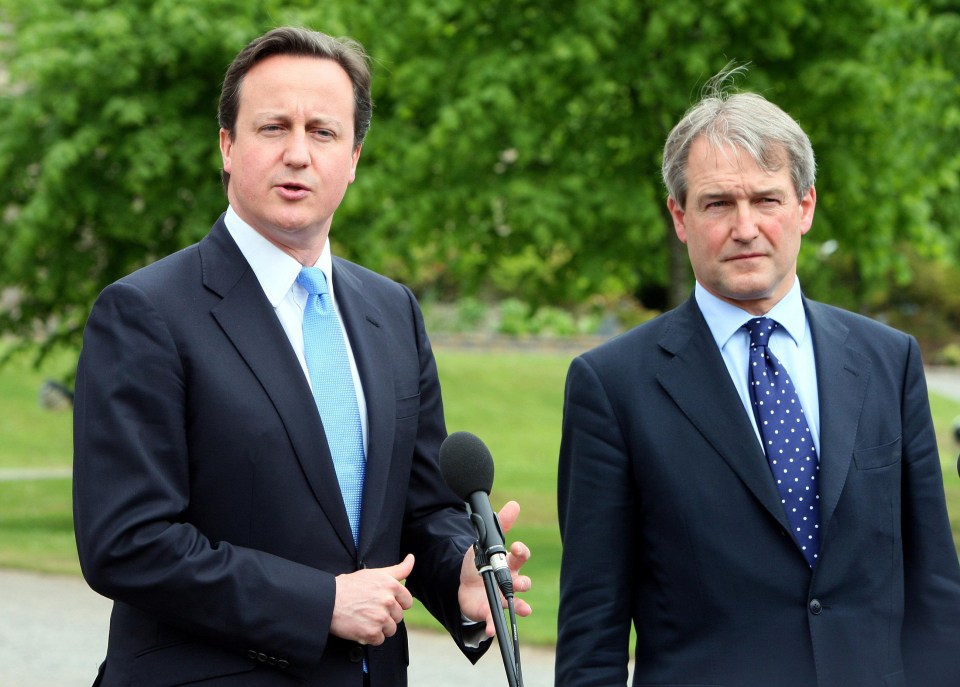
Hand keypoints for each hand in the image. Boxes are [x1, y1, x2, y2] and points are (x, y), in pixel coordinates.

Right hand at [331, 553, 414, 644]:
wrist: (328, 601)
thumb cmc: (349, 586)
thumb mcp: (375, 573)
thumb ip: (398, 569)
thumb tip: (411, 559)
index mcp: (391, 585)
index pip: (407, 602)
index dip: (396, 603)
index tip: (383, 602)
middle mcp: (388, 601)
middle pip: (398, 617)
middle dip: (387, 615)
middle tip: (370, 609)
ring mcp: (381, 618)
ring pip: (391, 629)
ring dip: (380, 627)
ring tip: (365, 618)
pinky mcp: (372, 633)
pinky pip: (380, 640)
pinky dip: (371, 637)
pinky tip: (361, 626)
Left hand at [457, 500, 531, 636]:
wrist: (462, 585)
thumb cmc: (480, 563)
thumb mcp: (486, 544)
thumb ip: (501, 525)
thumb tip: (515, 505)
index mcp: (509, 563)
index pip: (522, 556)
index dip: (521, 552)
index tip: (516, 547)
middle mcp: (509, 581)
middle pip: (523, 582)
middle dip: (523, 583)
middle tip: (518, 582)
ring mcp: (502, 598)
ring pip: (516, 603)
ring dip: (520, 607)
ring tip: (523, 609)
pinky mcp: (491, 611)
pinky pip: (495, 619)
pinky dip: (495, 625)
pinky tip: (493, 629)